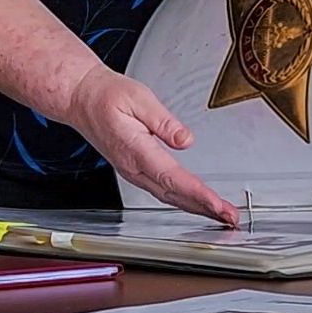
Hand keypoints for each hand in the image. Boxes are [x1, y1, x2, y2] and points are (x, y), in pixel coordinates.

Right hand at [64, 65, 238, 225]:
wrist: (80, 99)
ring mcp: (132, 171)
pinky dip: (182, 200)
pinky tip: (196, 202)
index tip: (218, 204)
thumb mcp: (138, 98)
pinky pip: (162, 191)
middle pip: (173, 194)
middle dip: (204, 208)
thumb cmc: (105, 96)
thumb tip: (186, 140)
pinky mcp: (134, 170)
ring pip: (168, 196)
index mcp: (134, 149)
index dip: (198, 194)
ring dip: (195, 208)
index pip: (173, 178)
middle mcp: (132, 166)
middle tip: (231, 217)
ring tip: (220, 214)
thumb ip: (164, 121)